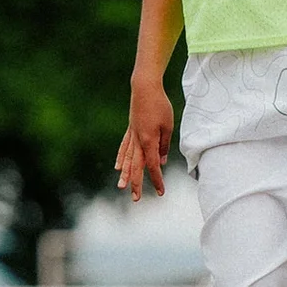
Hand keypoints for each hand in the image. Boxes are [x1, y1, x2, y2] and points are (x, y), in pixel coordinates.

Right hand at [115, 76, 173, 200]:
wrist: (144, 87)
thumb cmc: (159, 105)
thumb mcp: (168, 126)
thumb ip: (164, 145)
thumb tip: (161, 161)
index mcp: (148, 141)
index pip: (152, 165)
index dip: (156, 179)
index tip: (160, 192)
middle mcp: (137, 141)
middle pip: (136, 166)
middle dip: (136, 183)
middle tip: (135, 199)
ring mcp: (132, 135)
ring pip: (127, 159)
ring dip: (126, 174)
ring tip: (122, 187)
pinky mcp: (130, 130)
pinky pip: (124, 148)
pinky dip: (121, 159)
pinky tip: (118, 167)